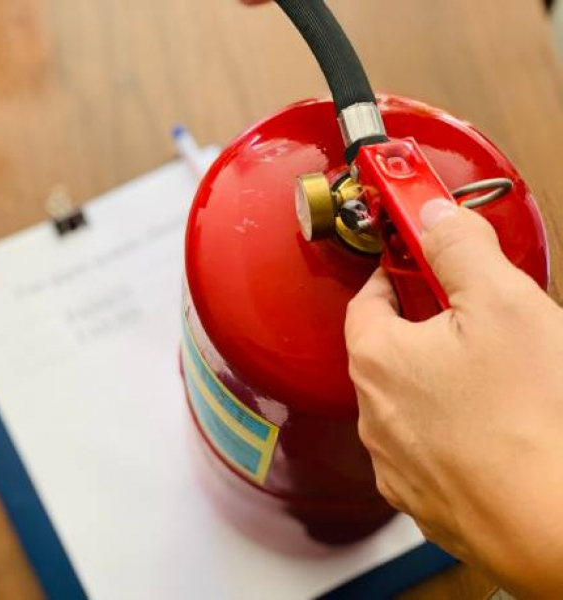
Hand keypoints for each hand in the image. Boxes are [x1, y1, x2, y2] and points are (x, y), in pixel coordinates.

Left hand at [345, 202, 562, 597]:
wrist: (551, 523)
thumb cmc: (529, 418)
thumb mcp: (502, 303)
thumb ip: (459, 249)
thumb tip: (432, 214)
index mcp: (377, 358)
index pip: (366, 299)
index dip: (393, 274)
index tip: (415, 265)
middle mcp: (372, 413)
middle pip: (385, 351)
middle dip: (419, 327)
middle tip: (465, 318)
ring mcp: (394, 462)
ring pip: (405, 403)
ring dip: (433, 383)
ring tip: (489, 379)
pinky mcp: (423, 499)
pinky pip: (426, 450)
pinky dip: (448, 433)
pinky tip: (492, 431)